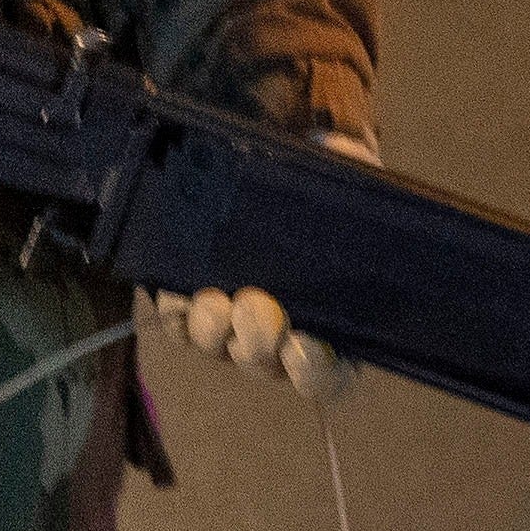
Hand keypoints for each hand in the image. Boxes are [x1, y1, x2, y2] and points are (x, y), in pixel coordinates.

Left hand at [164, 130, 370, 399]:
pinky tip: (181, 288)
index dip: (317, 374)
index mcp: (330, 323)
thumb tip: (348, 154)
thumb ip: (352, 170)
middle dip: (258, 339)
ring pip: (217, 347)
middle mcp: (278, 336)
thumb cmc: (316, 181)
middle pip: (265, 363)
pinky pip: (177, 322)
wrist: (265, 159)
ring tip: (214, 298)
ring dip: (214, 330)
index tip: (306, 347)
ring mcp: (230, 324)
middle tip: (257, 304)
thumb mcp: (343, 173)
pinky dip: (178, 310)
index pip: (328, 376)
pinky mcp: (188, 302)